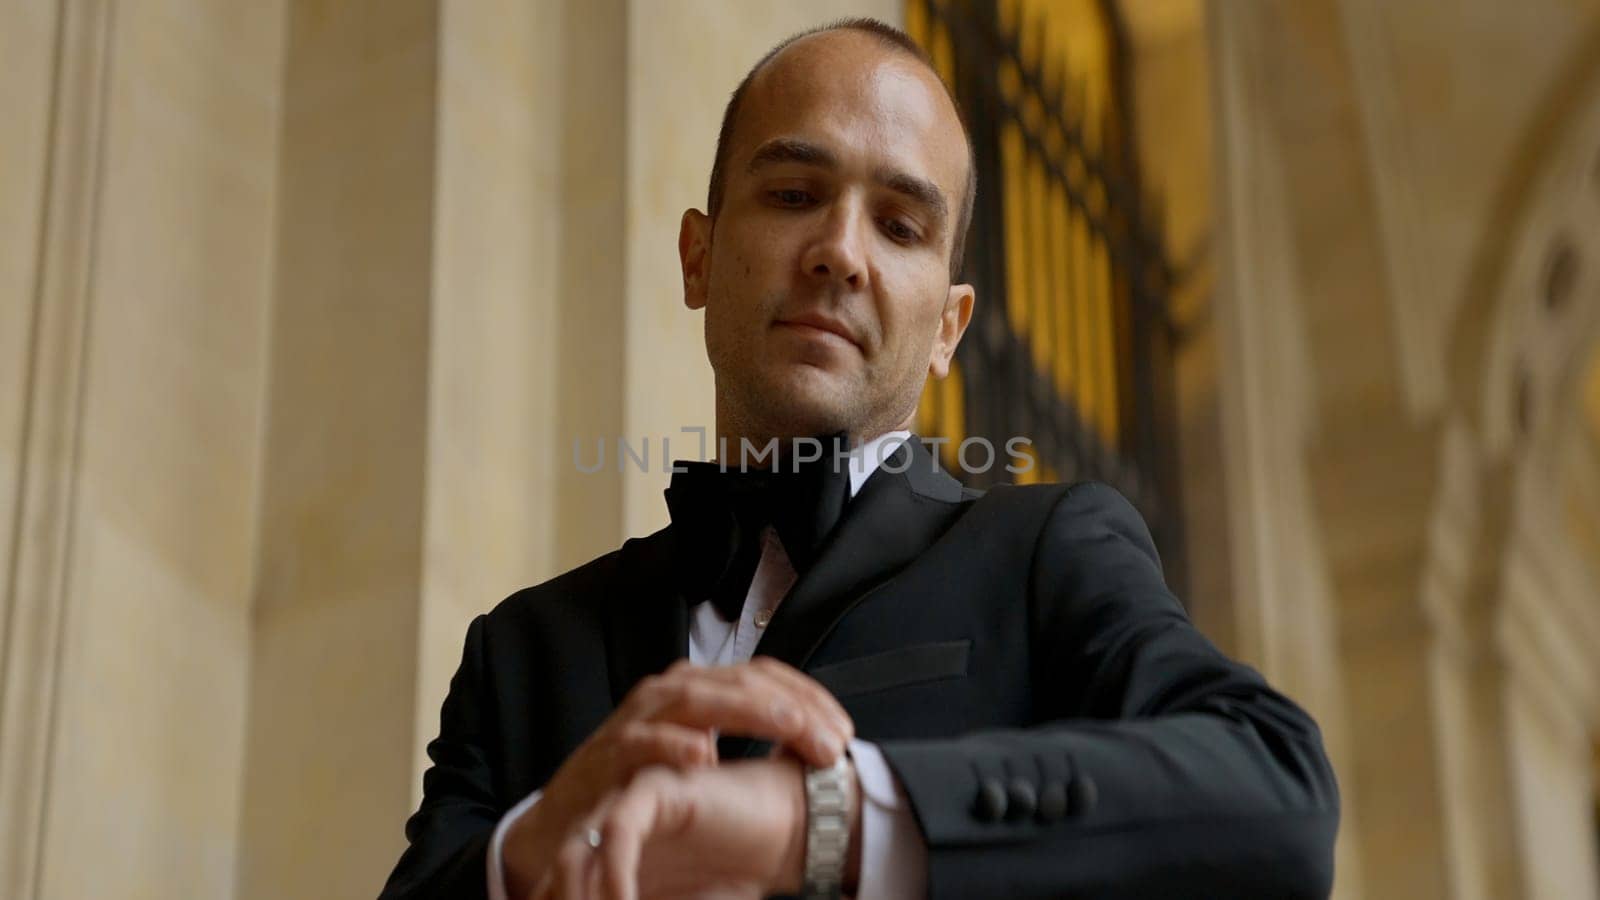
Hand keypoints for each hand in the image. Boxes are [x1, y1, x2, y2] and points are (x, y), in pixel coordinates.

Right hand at [504, 658, 854, 894]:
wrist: (566, 825)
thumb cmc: (641, 786)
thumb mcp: (700, 751)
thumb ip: (745, 737)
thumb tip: (814, 743)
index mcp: (698, 689)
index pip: (764, 674)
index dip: (809, 697)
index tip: (845, 732)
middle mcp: (671, 691)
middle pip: (742, 681)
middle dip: (794, 708)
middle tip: (833, 742)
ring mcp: (639, 718)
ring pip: (700, 697)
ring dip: (750, 712)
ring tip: (790, 726)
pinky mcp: (608, 753)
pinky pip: (642, 741)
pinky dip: (673, 743)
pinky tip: (706, 753)